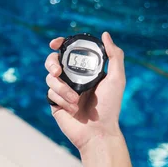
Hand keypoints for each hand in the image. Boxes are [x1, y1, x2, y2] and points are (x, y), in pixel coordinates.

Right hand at [45, 32, 125, 150]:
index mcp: (85, 70)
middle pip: (53, 62)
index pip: (69, 52)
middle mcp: (72, 78)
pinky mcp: (56, 103)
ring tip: (75, 100)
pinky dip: (62, 100)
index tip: (55, 43)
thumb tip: (106, 35)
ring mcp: (63, 90)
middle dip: (52, 63)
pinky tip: (72, 109)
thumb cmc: (110, 106)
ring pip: (50, 78)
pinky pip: (51, 93)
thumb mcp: (117, 78)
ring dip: (62, 89)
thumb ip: (114, 56)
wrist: (98, 132)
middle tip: (58, 71)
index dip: (60, 45)